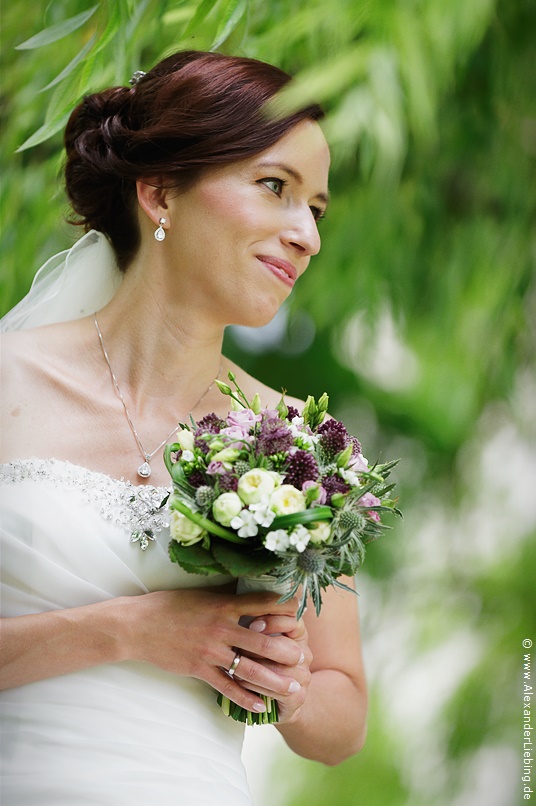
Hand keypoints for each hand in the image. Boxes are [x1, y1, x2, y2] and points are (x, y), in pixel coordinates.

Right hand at [124, 588, 304, 713]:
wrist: (137, 625)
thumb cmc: (168, 605)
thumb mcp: (199, 594)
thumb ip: (224, 596)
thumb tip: (247, 591)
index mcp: (223, 605)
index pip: (262, 604)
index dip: (285, 609)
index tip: (302, 614)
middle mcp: (221, 627)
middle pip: (263, 640)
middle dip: (287, 651)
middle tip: (305, 659)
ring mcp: (210, 651)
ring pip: (250, 668)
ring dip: (274, 680)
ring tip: (293, 687)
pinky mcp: (199, 669)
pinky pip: (227, 687)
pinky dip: (245, 699)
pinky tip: (260, 706)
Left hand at [234, 612, 312, 723]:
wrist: (277, 695)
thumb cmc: (261, 657)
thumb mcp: (261, 634)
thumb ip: (257, 616)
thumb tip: (241, 600)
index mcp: (298, 633)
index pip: (292, 619)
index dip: (273, 621)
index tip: (252, 625)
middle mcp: (303, 653)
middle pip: (284, 646)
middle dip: (259, 647)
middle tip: (238, 647)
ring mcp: (303, 675)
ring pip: (279, 670)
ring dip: (254, 668)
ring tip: (232, 665)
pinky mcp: (297, 696)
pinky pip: (277, 691)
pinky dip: (256, 686)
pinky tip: (240, 682)